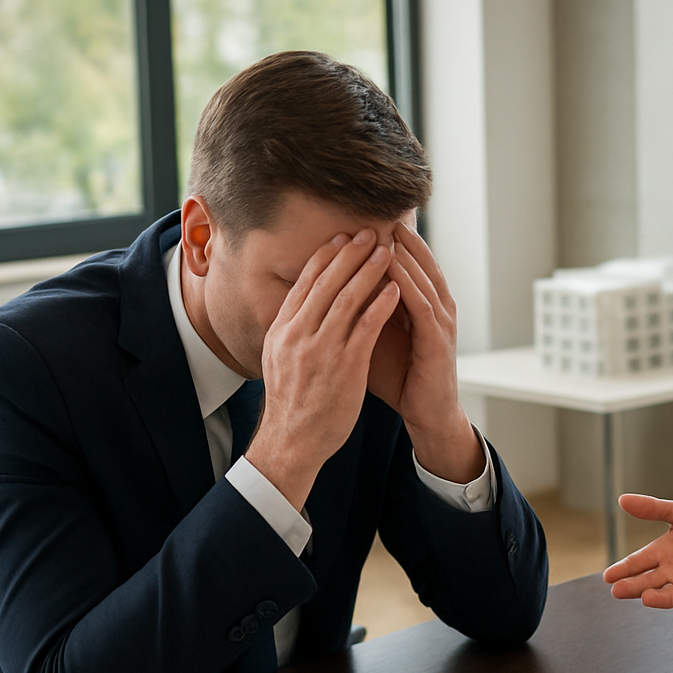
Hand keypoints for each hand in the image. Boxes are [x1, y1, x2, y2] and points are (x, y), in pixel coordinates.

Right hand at [245, 228, 400, 509]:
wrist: (292, 441)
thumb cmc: (291, 402)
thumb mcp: (277, 359)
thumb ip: (290, 331)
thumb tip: (297, 307)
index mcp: (282, 329)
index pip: (305, 283)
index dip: (325, 257)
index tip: (341, 238)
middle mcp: (298, 333)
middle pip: (326, 282)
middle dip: (350, 253)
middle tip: (369, 232)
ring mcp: (321, 348)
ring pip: (347, 298)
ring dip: (370, 270)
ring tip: (387, 251)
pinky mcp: (345, 365)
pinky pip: (366, 326)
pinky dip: (381, 303)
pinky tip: (395, 288)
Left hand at [368, 219, 481, 481]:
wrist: (426, 413)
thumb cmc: (400, 377)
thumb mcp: (374, 337)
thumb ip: (359, 312)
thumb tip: (325, 289)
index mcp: (422, 304)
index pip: (407, 262)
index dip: (386, 241)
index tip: (360, 221)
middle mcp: (436, 306)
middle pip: (419, 261)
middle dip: (399, 238)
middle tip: (373, 213)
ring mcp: (442, 322)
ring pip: (423, 277)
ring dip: (404, 255)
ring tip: (383, 232)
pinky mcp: (440, 340)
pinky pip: (423, 305)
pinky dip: (409, 285)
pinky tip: (392, 271)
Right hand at [602, 494, 672, 607]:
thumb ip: (654, 508)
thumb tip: (622, 499)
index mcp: (662, 550)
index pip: (637, 561)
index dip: (622, 568)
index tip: (607, 576)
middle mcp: (669, 569)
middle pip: (644, 578)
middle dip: (628, 583)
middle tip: (613, 588)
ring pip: (658, 590)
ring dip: (642, 592)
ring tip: (624, 591)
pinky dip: (664, 599)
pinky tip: (650, 599)